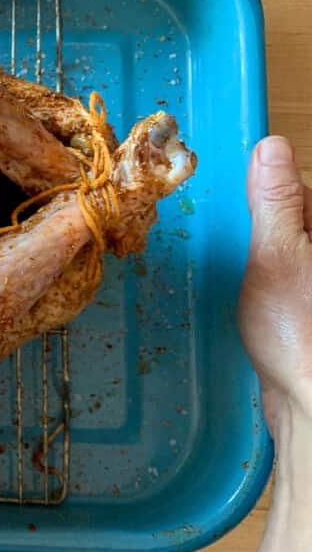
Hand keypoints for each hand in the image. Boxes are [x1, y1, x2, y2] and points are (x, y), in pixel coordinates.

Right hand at [238, 135, 311, 437]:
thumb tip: (271, 145)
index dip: (270, 199)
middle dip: (266, 230)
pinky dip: (269, 285)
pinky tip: (261, 306)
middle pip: (296, 220)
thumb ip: (275, 201)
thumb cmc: (299, 334)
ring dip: (264, 260)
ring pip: (289, 251)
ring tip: (257, 287)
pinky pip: (288, 279)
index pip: (303, 189)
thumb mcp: (277, 256)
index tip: (246, 219)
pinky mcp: (309, 305)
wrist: (311, 406)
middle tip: (251, 261)